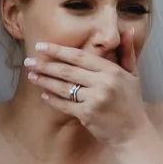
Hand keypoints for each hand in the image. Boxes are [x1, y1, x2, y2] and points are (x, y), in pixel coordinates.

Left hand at [24, 37, 148, 146]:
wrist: (134, 133)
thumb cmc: (131, 103)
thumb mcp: (133, 75)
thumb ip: (127, 52)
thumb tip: (128, 30)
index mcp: (112, 71)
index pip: (80, 57)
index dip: (58, 51)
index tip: (41, 46)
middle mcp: (103, 83)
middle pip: (67, 71)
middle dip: (45, 65)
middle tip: (28, 61)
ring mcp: (94, 100)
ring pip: (63, 87)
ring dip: (45, 81)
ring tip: (31, 75)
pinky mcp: (87, 115)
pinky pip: (65, 105)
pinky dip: (53, 100)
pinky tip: (43, 94)